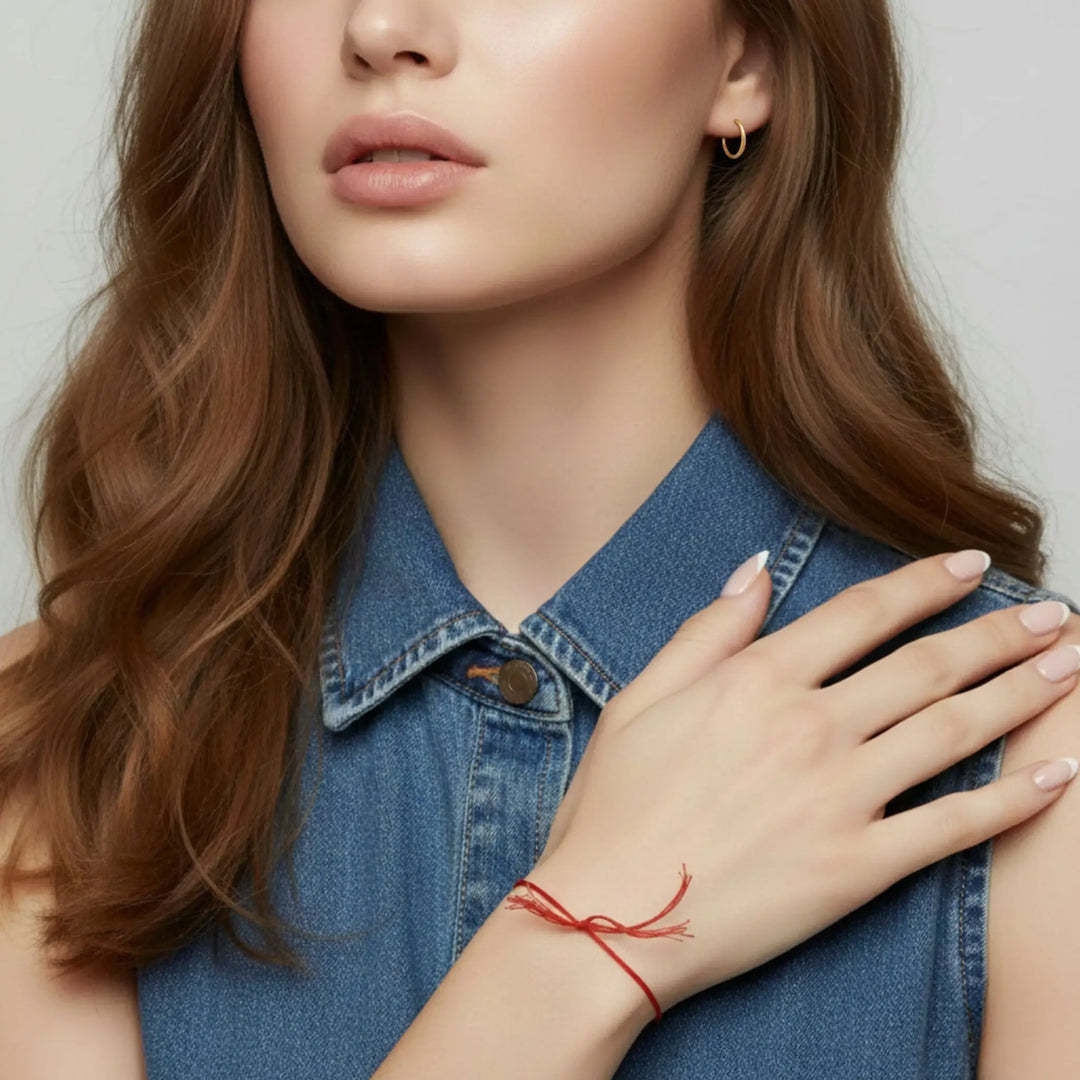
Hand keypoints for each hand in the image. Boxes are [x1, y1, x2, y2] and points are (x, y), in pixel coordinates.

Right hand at [518, 551, 1077, 1015]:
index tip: (973, 566)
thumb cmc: (616, 806)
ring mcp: (841, 797)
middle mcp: (811, 726)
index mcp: (759, 680)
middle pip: (927, 666)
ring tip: (1069, 668)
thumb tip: (754, 570)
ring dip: (1021, 694)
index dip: (926, 584)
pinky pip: (954, 827)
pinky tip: (1057, 773)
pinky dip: (1013, 800)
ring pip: (954, 732)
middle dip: (999, 634)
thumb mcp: (642, 697)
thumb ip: (707, 630)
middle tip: (1053, 616)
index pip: (864, 614)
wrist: (610, 915)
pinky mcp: (858, 867)